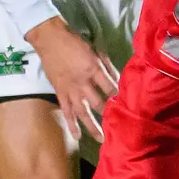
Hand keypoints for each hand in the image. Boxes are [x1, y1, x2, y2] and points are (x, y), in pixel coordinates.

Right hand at [27, 17, 118, 147]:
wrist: (50, 39)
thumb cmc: (75, 42)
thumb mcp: (95, 50)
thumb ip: (107, 65)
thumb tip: (118, 80)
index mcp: (93, 69)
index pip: (110, 87)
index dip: (118, 97)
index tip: (128, 106)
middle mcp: (83, 82)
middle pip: (98, 102)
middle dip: (108, 114)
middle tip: (119, 127)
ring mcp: (70, 90)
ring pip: (82, 112)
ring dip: (92, 126)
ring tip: (101, 139)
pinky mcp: (60, 93)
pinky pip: (66, 112)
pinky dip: (71, 124)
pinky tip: (78, 136)